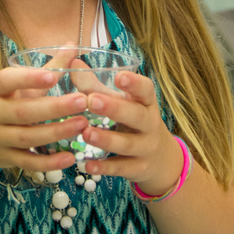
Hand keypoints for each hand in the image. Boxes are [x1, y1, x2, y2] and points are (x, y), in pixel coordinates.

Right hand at [0, 45, 88, 172]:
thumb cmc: (2, 103)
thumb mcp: (16, 85)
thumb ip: (46, 67)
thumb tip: (72, 45)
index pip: (6, 81)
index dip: (28, 78)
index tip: (52, 77)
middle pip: (23, 112)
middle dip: (54, 108)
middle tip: (83, 101)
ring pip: (28, 138)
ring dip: (56, 132)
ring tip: (82, 124)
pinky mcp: (7, 159)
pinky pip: (28, 162)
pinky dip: (49, 163)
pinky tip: (70, 158)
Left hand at [76, 65, 183, 194]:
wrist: (160, 159)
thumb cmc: (132, 121)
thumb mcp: (120, 103)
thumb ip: (96, 86)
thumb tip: (73, 64)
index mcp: (146, 102)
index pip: (146, 90)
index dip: (134, 83)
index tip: (118, 76)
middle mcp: (150, 123)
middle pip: (136, 115)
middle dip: (115, 108)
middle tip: (91, 101)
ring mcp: (146, 147)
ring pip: (128, 144)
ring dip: (106, 139)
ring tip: (86, 133)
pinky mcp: (139, 168)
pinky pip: (121, 168)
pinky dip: (104, 167)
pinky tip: (87, 165)